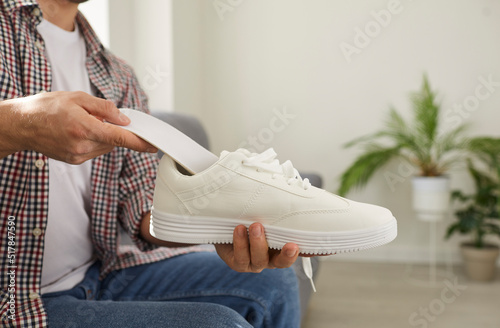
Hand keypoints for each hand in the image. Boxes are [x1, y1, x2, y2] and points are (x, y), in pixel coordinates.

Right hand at [1, 91, 155, 162]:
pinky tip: (78, 131)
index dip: (138, 142)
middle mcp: (82, 146)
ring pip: (105, 146)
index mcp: (84, 128)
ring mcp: (78, 156)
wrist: (21, 125)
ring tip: (82, 122)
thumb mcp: (77, 98)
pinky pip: (94, 150)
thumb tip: (123, 119)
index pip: (119, 138)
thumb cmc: (46, 108)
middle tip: (99, 116)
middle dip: (114, 129)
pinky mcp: (74, 160)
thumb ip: (104, 108)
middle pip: (113, 141)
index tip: (152, 145)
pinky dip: (94, 140)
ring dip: (103, 135)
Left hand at [215, 223, 299, 272]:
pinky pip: (240, 258)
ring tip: (254, 226)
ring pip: (258, 260)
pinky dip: (240, 243)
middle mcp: (269, 259)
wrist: (227, 224)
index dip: (293, 253)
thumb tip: (296, 202)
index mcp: (281, 250)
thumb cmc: (252, 219)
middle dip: (280, 252)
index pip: (293, 255)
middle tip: (278, 236)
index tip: (294, 245)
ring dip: (257, 243)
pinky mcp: (237, 263)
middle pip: (279, 262)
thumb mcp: (267, 216)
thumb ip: (278, 215)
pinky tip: (239, 229)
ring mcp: (253, 263)